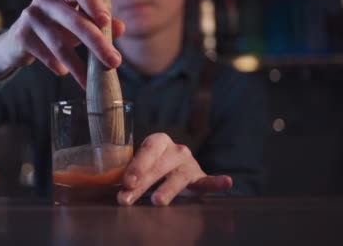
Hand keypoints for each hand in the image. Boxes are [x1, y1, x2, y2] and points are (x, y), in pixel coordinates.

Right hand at [0, 0, 124, 87]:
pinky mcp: (21, 35)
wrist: (19, 42)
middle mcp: (45, 0)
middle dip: (97, 43)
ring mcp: (30, 16)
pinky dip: (57, 65)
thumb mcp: (79, 25)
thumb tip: (121, 28)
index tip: (106, 21)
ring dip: (78, 65)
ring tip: (89, 80)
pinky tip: (63, 72)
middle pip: (74, 20)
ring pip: (59, 43)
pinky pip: (44, 54)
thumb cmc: (56, 29)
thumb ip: (100, 25)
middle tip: (114, 62)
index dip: (92, 1)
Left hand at [118, 133, 232, 205]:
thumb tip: (116, 189)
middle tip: (128, 198)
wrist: (177, 168)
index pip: (148, 149)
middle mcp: (176, 150)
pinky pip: (208, 180)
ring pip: (179, 176)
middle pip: (159, 165)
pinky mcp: (200, 178)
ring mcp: (190, 164)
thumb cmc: (153, 166)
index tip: (127, 182)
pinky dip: (217, 182)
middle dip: (142, 182)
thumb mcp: (141, 165)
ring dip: (167, 189)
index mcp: (158, 141)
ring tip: (157, 201)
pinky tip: (226, 182)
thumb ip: (130, 174)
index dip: (137, 164)